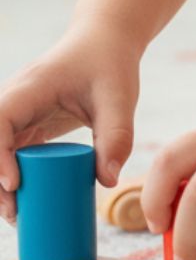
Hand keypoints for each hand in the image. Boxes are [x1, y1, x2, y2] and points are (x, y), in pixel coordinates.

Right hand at [0, 17, 141, 223]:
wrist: (106, 43)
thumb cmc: (110, 64)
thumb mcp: (119, 98)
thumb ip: (117, 136)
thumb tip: (107, 181)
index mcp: (27, 90)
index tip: (13, 185)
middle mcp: (13, 103)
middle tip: (15, 213)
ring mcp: (17, 116)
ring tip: (17, 216)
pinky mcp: (26, 126)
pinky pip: (9, 155)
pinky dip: (10, 178)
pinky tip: (21, 204)